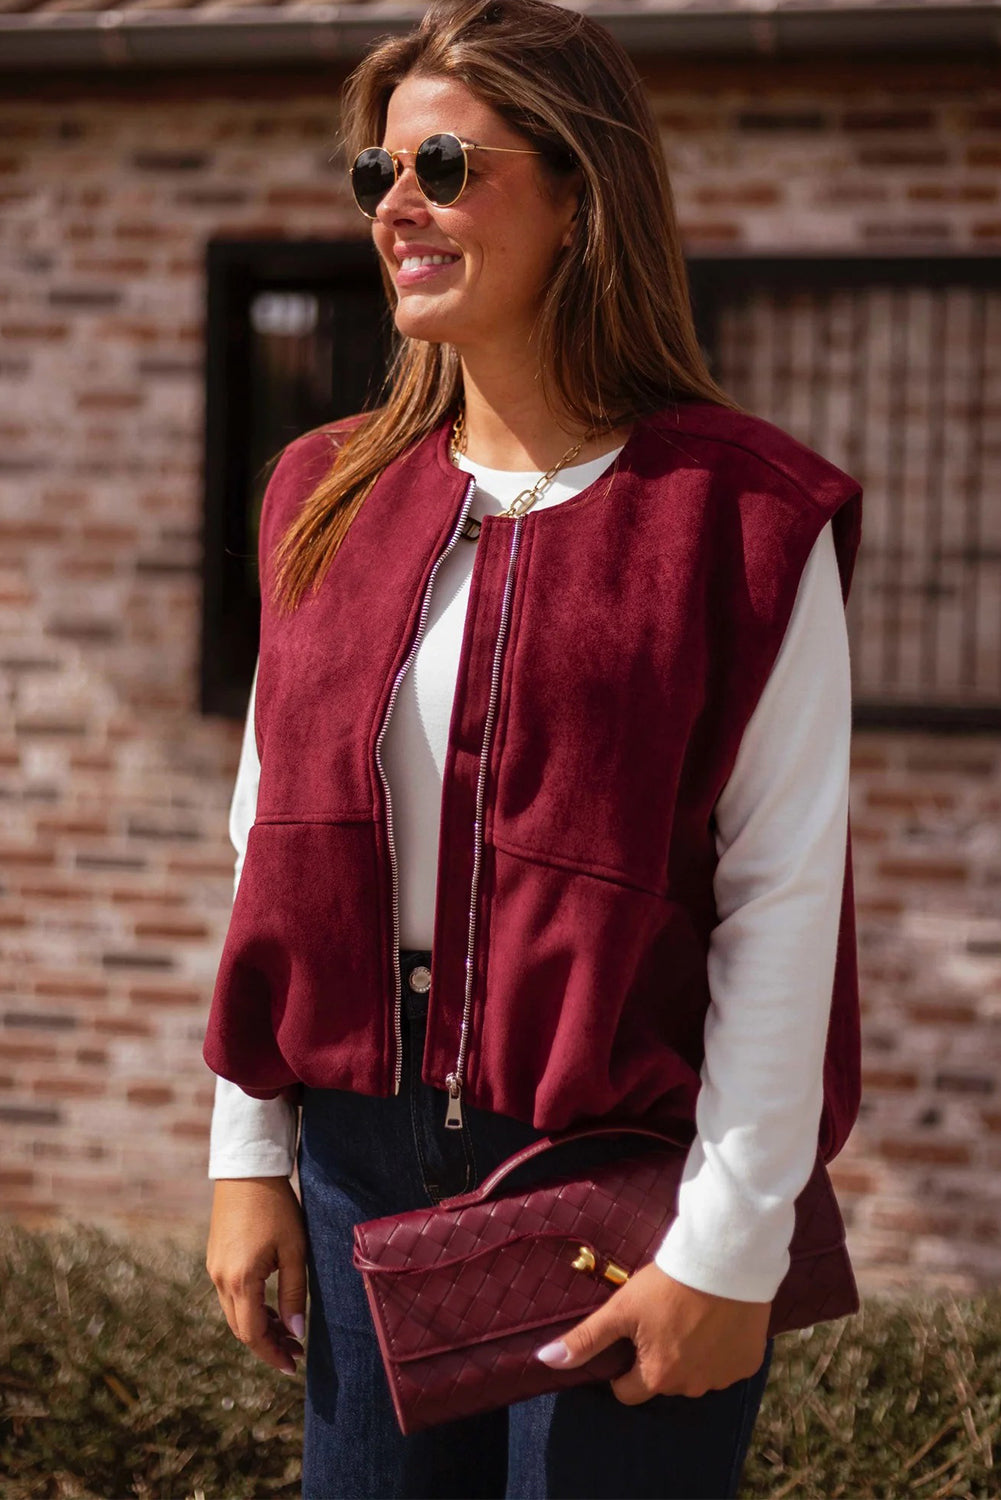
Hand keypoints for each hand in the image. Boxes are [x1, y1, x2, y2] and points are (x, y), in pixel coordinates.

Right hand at [206, 1176, 307, 1375]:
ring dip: (259, 1327)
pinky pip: (230, 1296)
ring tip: (288, 1332)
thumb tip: (296, 1333)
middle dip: (267, 1345)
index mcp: (241, 1279)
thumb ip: (294, 1294)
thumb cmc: (277, 1208)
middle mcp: (220, 1279)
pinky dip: (249, 1308)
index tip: (292, 1365)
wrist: (248, 1171)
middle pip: (240, 1329)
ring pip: (234, 1313)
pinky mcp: (215, 1259)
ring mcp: (214, 1269)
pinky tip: (270, 1307)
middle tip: (295, 1352)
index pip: (253, 1334)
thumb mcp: (294, 1251)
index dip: (272, 1353)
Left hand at [534, 1261, 770, 1403]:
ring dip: (691, 1355)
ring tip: (690, 1316)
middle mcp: (691, 1387)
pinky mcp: (747, 1363)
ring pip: (697, 1375)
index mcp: (657, 1377)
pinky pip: (726, 1364)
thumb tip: (544, 1360)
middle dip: (659, 1359)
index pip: (628, 1390)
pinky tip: (716, 1320)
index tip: (631, 1338)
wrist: (723, 1260)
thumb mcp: (621, 1309)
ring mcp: (723, 1377)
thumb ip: (585, 1339)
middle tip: (662, 1319)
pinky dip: (720, 1349)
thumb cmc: (666, 1284)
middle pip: (663, 1382)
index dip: (624, 1366)